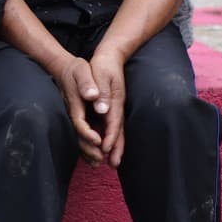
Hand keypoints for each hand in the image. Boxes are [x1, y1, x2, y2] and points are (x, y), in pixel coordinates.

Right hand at [50, 56, 107, 162]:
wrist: (63, 68)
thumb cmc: (75, 69)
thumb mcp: (81, 71)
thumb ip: (86, 83)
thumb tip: (92, 95)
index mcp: (74, 103)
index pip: (79, 122)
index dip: (88, 133)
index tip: (99, 141)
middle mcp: (72, 113)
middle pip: (77, 135)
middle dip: (88, 148)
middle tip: (100, 159)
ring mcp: (72, 117)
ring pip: (77, 138)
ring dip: (86, 151)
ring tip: (97, 163)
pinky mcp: (75, 118)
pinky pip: (79, 135)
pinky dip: (85, 146)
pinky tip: (93, 156)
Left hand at [85, 51, 127, 167]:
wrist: (111, 57)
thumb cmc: (104, 65)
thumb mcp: (102, 74)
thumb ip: (102, 91)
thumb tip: (102, 109)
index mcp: (115, 100)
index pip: (113, 121)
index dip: (110, 136)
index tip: (104, 149)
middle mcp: (117, 107)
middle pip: (119, 130)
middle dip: (117, 148)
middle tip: (114, 165)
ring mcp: (115, 109)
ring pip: (117, 132)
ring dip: (116, 148)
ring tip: (113, 164)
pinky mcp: (112, 109)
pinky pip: (112, 128)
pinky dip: (112, 140)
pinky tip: (108, 150)